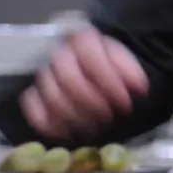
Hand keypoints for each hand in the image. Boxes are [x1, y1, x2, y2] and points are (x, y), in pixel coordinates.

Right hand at [20, 27, 148, 139]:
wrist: (100, 73)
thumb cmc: (114, 69)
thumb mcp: (129, 65)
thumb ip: (133, 73)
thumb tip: (139, 88)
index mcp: (84, 40)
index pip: (90, 55)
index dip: (108, 80)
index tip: (125, 101)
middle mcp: (60, 54)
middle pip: (68, 79)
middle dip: (92, 102)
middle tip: (109, 115)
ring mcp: (44, 75)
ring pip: (52, 96)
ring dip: (76, 116)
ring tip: (95, 125)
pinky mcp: (33, 95)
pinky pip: (33, 109)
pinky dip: (50, 123)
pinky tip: (69, 132)